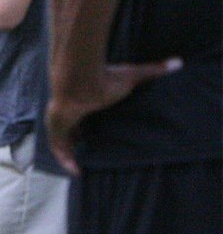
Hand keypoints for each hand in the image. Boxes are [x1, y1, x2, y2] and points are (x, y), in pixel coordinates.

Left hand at [47, 57, 182, 173]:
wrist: (82, 80)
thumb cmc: (106, 77)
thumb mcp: (132, 75)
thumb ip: (153, 70)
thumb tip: (178, 62)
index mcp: (85, 100)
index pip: (85, 116)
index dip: (89, 127)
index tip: (98, 137)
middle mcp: (70, 109)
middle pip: (72, 130)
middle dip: (78, 142)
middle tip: (90, 156)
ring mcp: (59, 118)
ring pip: (62, 140)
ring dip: (71, 153)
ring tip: (83, 169)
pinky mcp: (56, 126)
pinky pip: (58, 147)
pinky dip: (65, 159)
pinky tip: (75, 170)